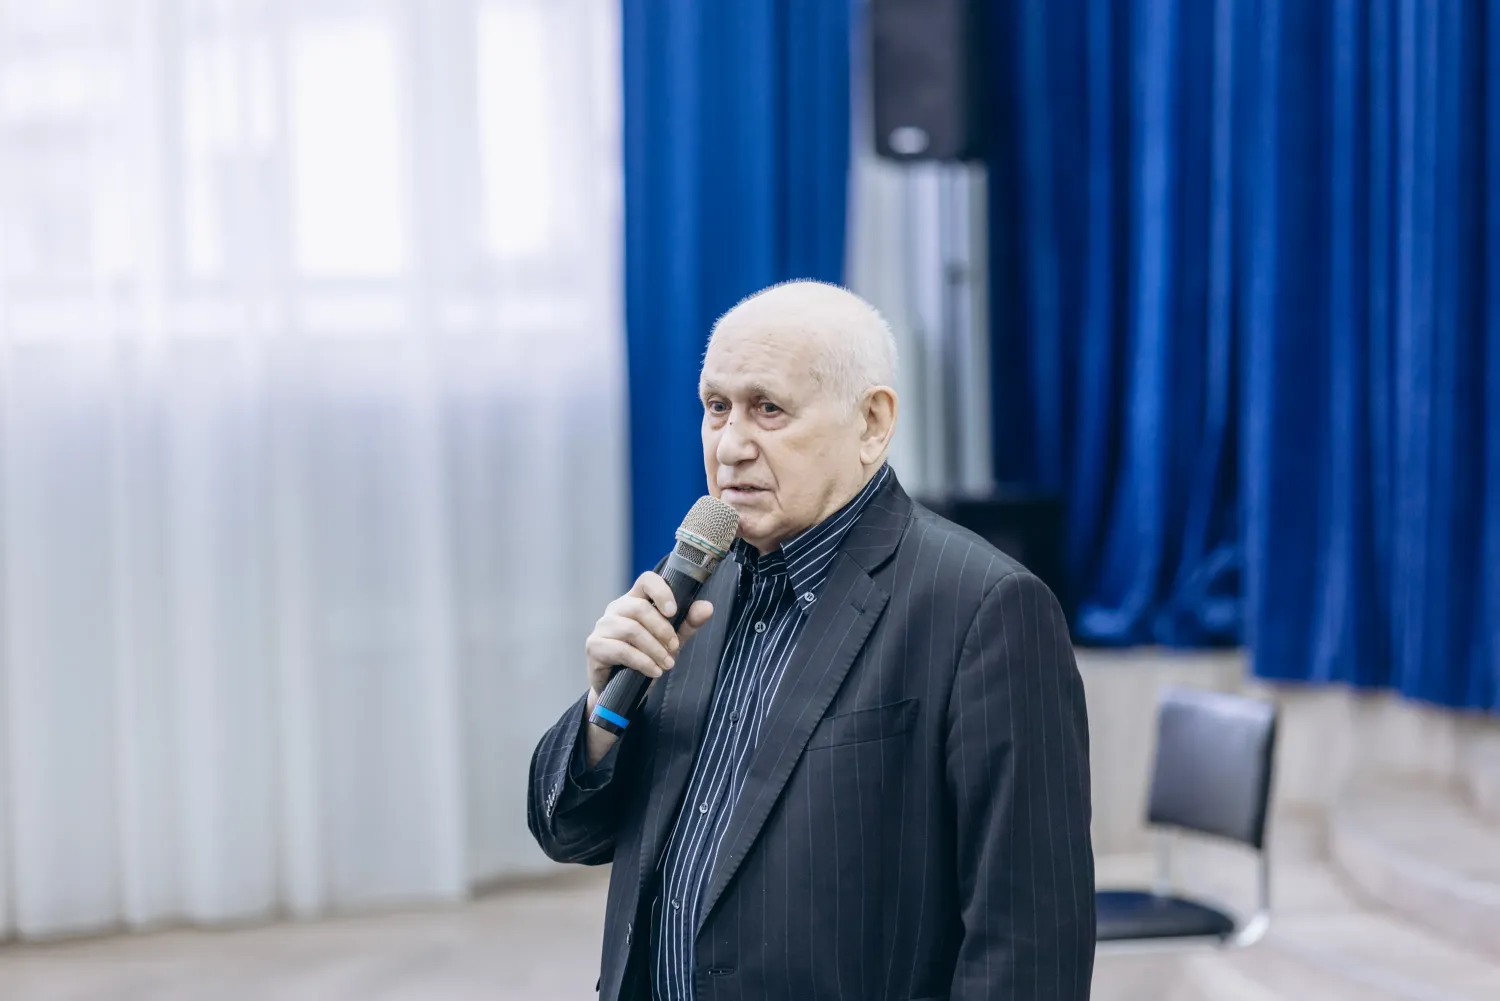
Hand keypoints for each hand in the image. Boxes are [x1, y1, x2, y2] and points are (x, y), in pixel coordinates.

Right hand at [585, 571, 714, 697]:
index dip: (661, 591)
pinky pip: (621, 650)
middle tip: (675, 648)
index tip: (673, 611)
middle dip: (663, 630)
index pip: (646, 580)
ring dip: (654, 649)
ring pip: (631, 630)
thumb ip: (687, 624)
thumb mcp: (671, 641)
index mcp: (635, 600)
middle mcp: (616, 609)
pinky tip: (654, 672)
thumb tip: (707, 607)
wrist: (619, 689)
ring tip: (667, 665)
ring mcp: (602, 627)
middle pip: (640, 608)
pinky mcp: (594, 646)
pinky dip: (642, 662)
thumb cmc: (645, 658)